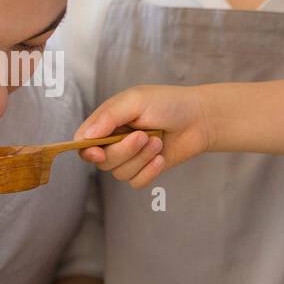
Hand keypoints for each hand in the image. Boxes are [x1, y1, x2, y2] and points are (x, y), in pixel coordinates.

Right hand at [74, 84, 213, 187]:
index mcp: (107, 122)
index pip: (83, 142)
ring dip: (141, 159)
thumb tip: (84, 138)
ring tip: (158, 141)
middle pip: (102, 161)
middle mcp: (114, 141)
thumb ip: (108, 117)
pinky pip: (136, 182)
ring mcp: (130, 157)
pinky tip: (161, 157)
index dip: (86, 151)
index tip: (98, 153)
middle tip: (144, 135)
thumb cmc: (168, 103)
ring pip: (119, 173)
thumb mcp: (134, 101)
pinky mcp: (145, 170)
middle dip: (124, 151)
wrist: (200, 118)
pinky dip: (149, 171)